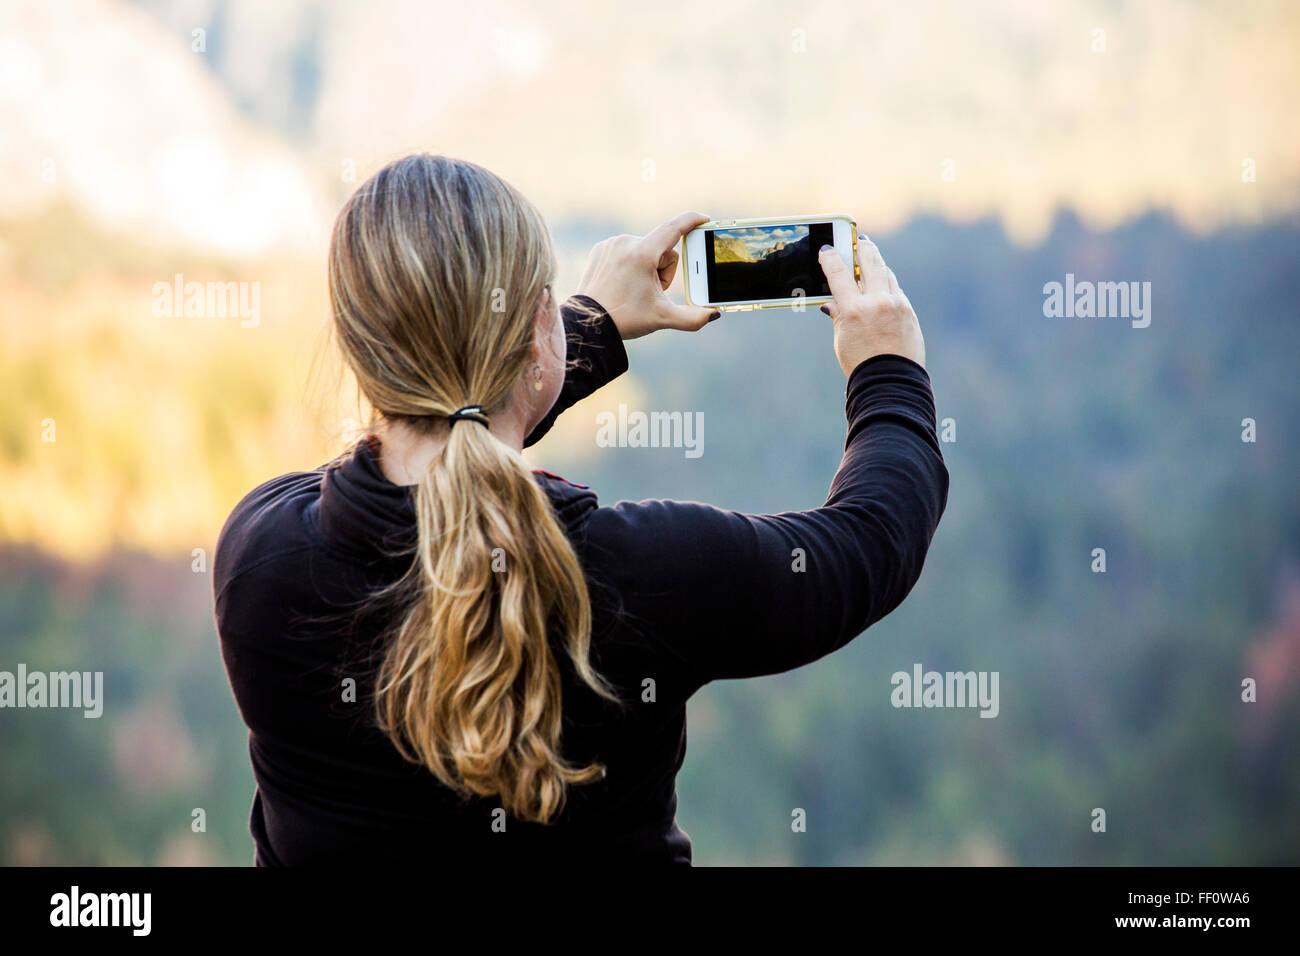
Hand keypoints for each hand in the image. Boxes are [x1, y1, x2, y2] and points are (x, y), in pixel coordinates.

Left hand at [576, 211, 718, 339]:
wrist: (587, 324)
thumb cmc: (624, 319)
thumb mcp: (662, 318)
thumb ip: (693, 318)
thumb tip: (714, 314)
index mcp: (643, 253)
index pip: (674, 228)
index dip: (692, 221)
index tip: (704, 219)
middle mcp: (626, 242)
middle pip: (662, 250)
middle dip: (663, 271)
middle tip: (650, 293)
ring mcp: (611, 244)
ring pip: (645, 250)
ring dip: (647, 268)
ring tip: (633, 290)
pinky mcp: (601, 249)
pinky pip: (626, 251)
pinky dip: (630, 266)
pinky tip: (621, 283)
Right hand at [819, 234, 925, 376]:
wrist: (891, 381)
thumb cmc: (861, 364)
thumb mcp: (842, 339)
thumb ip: (839, 315)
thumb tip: (831, 303)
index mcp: (854, 310)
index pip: (839, 273)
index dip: (830, 258)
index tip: (827, 249)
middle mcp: (877, 302)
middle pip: (870, 261)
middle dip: (863, 248)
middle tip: (859, 240)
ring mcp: (896, 305)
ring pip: (886, 273)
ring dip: (877, 264)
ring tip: (871, 258)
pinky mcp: (909, 311)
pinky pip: (896, 290)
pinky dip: (887, 285)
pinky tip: (882, 285)